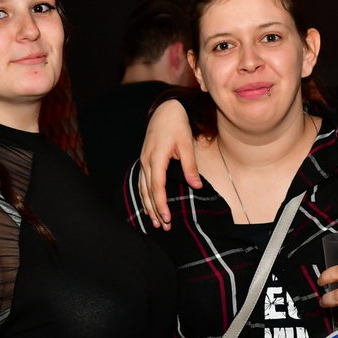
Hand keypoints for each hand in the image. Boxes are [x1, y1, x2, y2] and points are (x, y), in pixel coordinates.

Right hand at [138, 100, 200, 228]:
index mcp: (157, 157)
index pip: (157, 186)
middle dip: (154, 210)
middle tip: (162, 227)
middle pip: (147, 191)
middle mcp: (146, 161)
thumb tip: (196, 186)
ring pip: (142, 188)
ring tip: (154, 222)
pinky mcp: (145, 160)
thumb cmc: (177, 126)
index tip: (166, 218)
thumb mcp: (187, 144)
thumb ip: (190, 166)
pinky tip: (148, 205)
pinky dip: (144, 195)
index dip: (160, 204)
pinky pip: (141, 181)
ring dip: (147, 205)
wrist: (165, 111)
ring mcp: (143, 160)